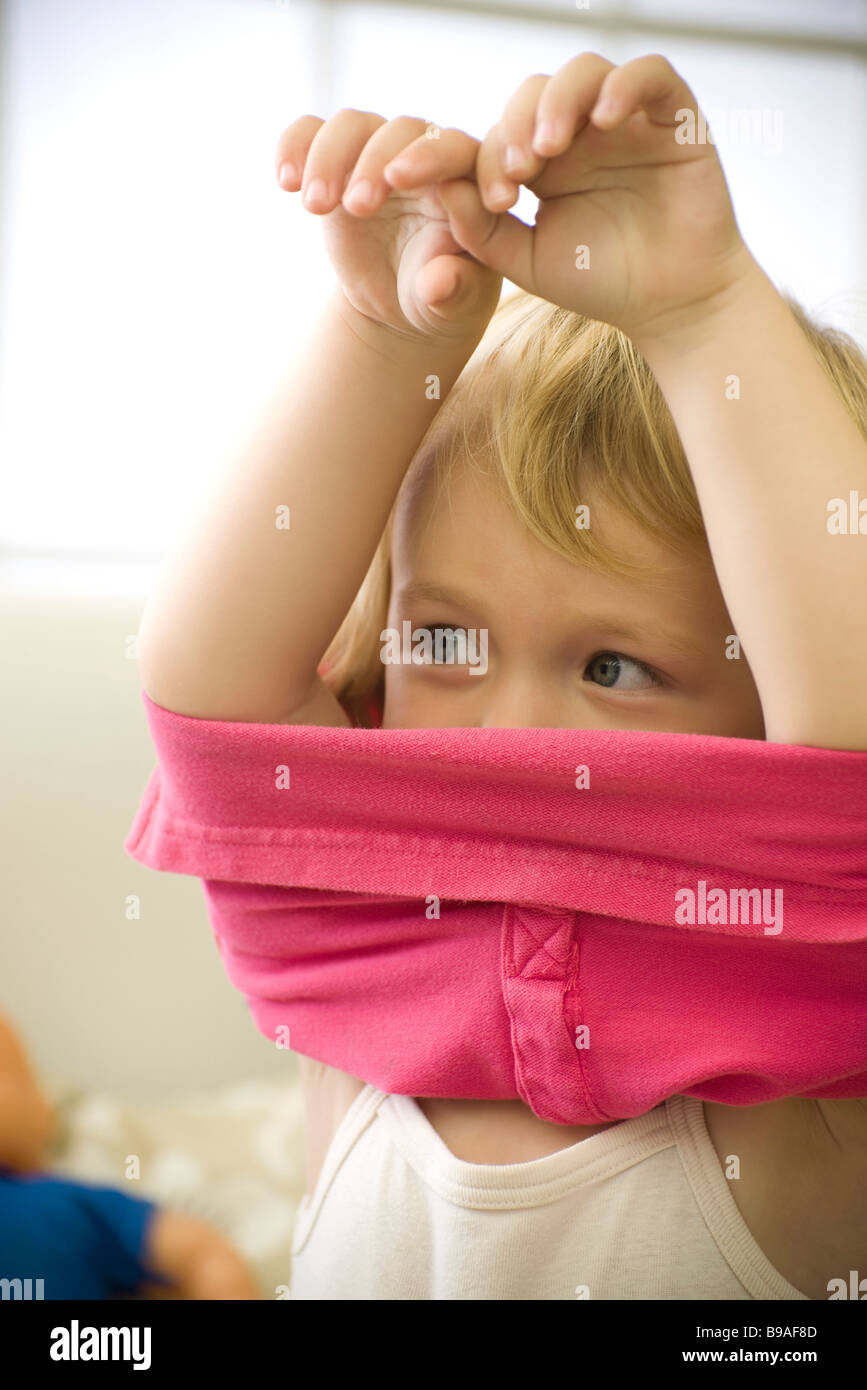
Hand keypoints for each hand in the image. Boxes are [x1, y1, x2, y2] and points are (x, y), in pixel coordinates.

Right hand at [275, 112, 501, 343]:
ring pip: (354, 125)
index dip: (430, 157)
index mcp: (468, 180)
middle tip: (356, 207)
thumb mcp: (457, 304)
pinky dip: (294, 146)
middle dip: (374, 163)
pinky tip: (285, 181)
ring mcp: (379, 153)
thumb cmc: (443, 298)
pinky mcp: (339, 162)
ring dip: (330, 158)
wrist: (400, 302)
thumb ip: (458, 289)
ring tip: (315, 206)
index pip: (457, 150)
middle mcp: (426, 155)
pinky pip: (311, 134)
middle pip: (401, 130)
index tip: (399, 179)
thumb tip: (438, 281)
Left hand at [387, 53, 755, 347]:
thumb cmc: (602, 282)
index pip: (486, 136)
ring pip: (580, 72)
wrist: (672, 304)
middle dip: (508, 130)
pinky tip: (605, 119)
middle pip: (529, 96)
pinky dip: (624, 85)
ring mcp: (622, 119)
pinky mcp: (673, 114)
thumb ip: (479, 231)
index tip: (406, 179)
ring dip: (556, 103)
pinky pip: (648, 74)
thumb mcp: (526, 262)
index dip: (444, 154)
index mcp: (537, 163)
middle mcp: (577, 132)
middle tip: (508, 177)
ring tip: (547, 150)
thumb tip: (438, 189)